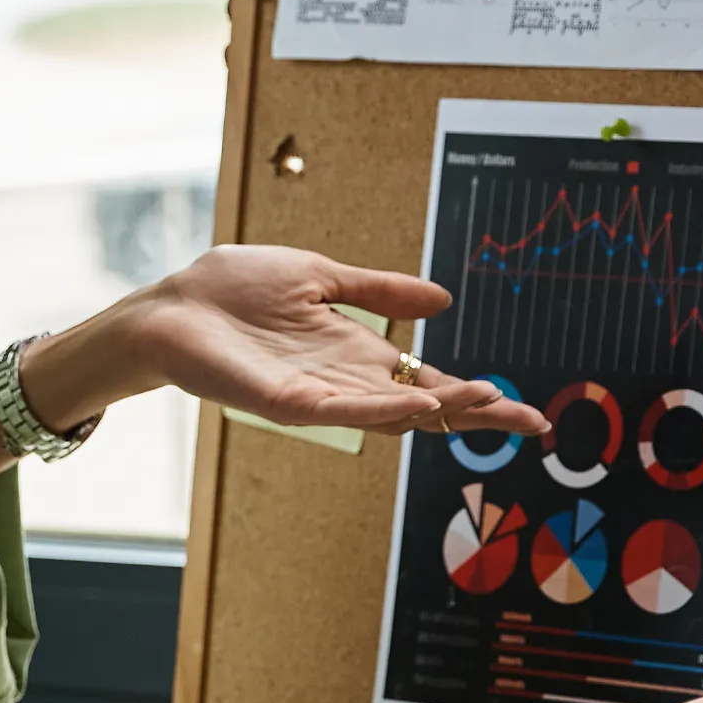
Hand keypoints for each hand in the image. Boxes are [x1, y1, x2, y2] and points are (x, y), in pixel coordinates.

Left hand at [49, 244, 544, 439]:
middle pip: (424, 407)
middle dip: (476, 415)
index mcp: (357, 354)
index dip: (478, 396)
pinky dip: (384, 408)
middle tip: (529, 424)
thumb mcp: (321, 278)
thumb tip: (443, 299)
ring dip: (440, 410)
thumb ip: (380, 292)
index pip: (431, 381)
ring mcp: (318, 396)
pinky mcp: (286, 401)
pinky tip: (420, 405)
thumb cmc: (233, 291)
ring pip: (393, 413)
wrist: (172, 306)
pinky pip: (343, 409)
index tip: (526, 411)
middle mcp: (345, 382)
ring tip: (488, 405)